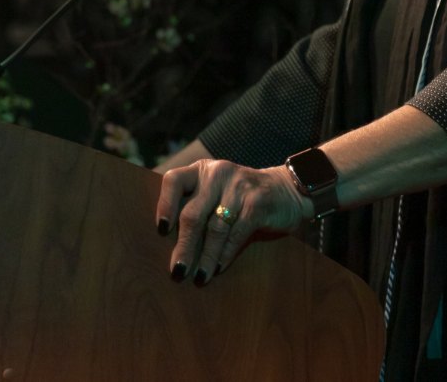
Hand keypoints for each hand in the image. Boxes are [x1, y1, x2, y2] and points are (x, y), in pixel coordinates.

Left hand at [154, 159, 312, 286]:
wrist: (286, 190)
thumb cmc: (239, 198)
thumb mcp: (215, 192)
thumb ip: (195, 206)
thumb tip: (168, 245)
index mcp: (201, 170)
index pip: (174, 180)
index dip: (164, 205)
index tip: (161, 230)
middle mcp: (218, 173)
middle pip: (193, 213)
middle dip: (184, 246)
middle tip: (177, 271)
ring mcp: (239, 186)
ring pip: (216, 228)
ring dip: (206, 256)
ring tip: (199, 276)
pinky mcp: (258, 202)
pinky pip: (237, 233)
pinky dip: (225, 254)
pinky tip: (217, 268)